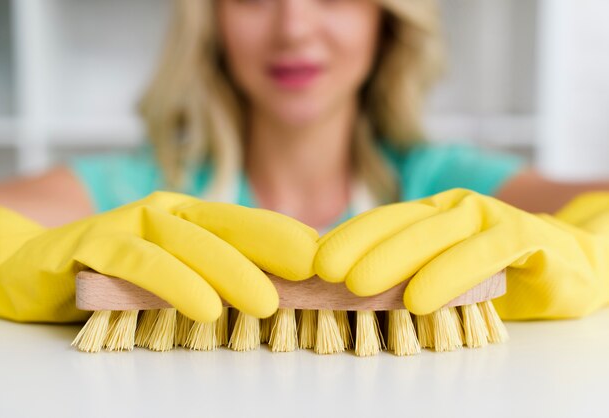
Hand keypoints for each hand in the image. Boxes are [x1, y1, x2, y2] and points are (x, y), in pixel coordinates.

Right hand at [0, 191, 317, 322]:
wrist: (37, 266)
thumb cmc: (117, 273)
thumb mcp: (175, 270)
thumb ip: (215, 270)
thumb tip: (281, 285)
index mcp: (189, 217)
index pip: (246, 222)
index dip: (286, 236)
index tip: (326, 256)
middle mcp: (164, 213)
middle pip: (226, 226)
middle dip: (273, 247)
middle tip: (313, 273)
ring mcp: (129, 223)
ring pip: (189, 243)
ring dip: (232, 271)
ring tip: (268, 303)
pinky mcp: (95, 245)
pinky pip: (141, 263)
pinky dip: (176, 283)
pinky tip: (206, 307)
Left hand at [315, 188, 608, 319]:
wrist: (566, 263)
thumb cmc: (492, 273)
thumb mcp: (441, 271)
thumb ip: (404, 273)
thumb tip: (342, 288)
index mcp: (429, 214)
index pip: (380, 222)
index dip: (346, 239)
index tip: (312, 262)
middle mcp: (452, 208)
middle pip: (399, 223)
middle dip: (358, 247)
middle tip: (324, 272)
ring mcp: (486, 216)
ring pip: (434, 235)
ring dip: (393, 260)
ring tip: (359, 287)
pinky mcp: (520, 234)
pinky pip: (481, 254)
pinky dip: (449, 275)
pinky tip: (420, 300)